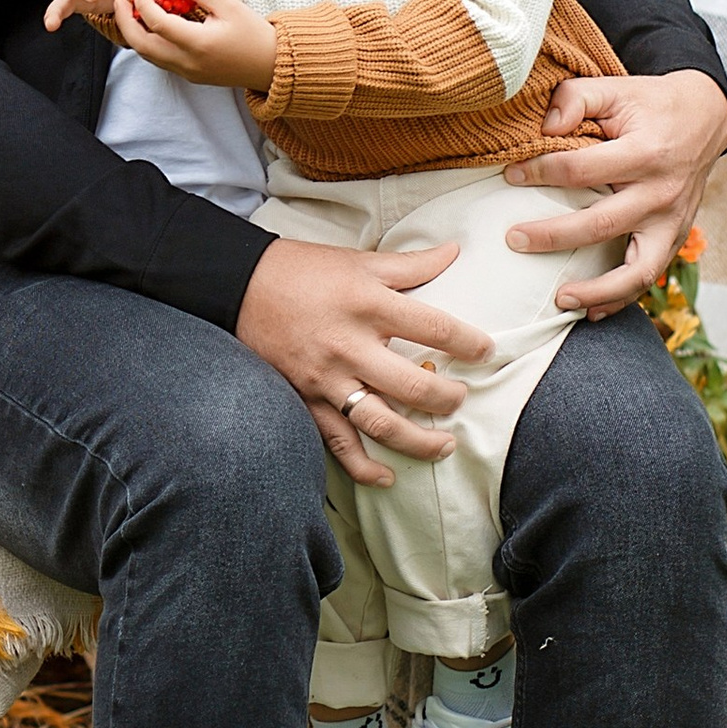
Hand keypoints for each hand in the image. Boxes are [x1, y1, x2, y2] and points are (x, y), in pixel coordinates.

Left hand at [110, 0, 275, 92]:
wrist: (271, 66)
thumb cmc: (254, 34)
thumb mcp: (231, 6)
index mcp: (198, 44)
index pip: (158, 24)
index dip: (143, 4)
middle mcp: (188, 62)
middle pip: (143, 46)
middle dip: (125, 23)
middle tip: (118, 2)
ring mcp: (187, 72)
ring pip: (148, 56)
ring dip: (134, 34)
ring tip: (130, 12)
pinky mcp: (190, 76)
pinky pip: (160, 60)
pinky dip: (148, 43)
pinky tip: (151, 26)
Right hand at [237, 235, 489, 484]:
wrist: (239, 284)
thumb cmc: (304, 269)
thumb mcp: (359, 259)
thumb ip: (410, 264)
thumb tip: (455, 251)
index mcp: (368, 303)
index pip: (434, 328)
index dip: (468, 343)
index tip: (487, 351)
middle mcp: (350, 344)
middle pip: (413, 385)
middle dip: (447, 399)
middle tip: (462, 400)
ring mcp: (327, 377)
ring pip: (380, 422)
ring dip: (418, 441)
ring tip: (444, 446)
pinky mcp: (306, 398)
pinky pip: (337, 441)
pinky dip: (363, 466)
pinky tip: (388, 477)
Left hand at [502, 66, 726, 311]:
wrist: (704, 118)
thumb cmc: (649, 104)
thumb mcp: (614, 87)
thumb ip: (575, 98)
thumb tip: (544, 128)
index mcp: (646, 153)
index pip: (581, 170)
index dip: (540, 172)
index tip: (510, 175)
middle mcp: (662, 194)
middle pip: (603, 224)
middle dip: (554, 236)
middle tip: (513, 239)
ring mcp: (673, 222)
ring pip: (637, 269)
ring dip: (597, 290)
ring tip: (559, 299)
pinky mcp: (675, 238)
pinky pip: (650, 278)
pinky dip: (622, 299)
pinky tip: (591, 311)